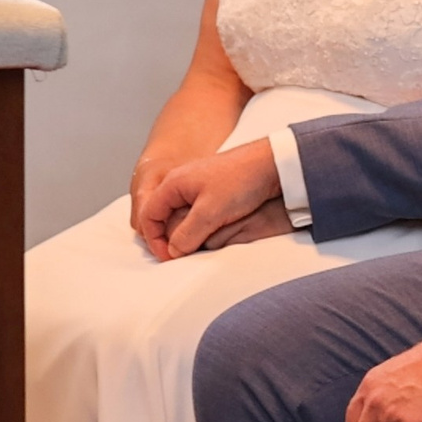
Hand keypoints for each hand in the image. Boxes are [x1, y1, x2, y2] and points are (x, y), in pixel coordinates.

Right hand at [137, 142, 282, 260]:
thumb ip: (187, 234)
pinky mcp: (212, 193)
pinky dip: (201, 227)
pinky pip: (198, 214)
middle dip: (171, 238)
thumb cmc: (242, 180)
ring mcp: (197, 188)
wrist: (273, 164)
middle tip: (185, 254)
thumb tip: (173, 252)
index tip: (169, 257)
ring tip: (202, 245)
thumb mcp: (211, 212)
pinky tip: (214, 233)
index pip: (149, 215)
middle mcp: (181, 183)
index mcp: (173, 183)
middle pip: (163, 218)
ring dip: (187, 234)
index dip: (155, 239)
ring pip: (181, 218)